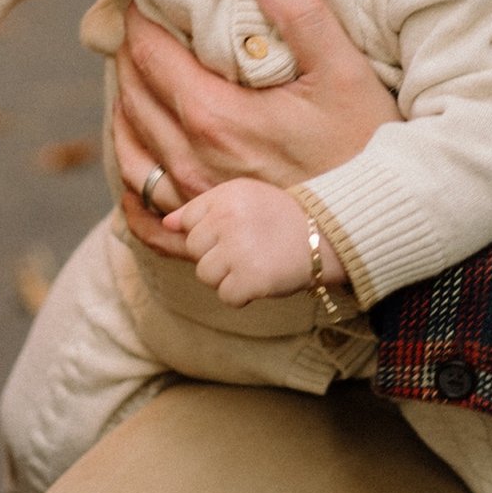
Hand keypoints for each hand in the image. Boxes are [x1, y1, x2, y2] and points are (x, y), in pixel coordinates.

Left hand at [110, 0, 399, 255]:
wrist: (372, 223)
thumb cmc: (364, 147)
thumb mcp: (344, 72)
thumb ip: (303, 15)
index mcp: (215, 116)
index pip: (150, 57)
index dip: (139, 22)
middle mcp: (191, 161)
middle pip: (134, 98)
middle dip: (130, 58)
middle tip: (136, 31)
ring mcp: (192, 201)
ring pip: (129, 152)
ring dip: (125, 111)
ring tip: (134, 84)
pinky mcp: (202, 230)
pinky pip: (142, 211)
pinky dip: (130, 180)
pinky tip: (139, 160)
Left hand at [165, 179, 345, 307]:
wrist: (325, 236)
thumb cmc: (280, 216)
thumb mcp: (243, 197)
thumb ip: (201, 208)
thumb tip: (166, 223)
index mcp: (225, 197)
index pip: (187, 222)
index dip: (208, 232)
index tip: (232, 232)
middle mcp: (228, 221)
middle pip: (194, 251)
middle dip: (215, 255)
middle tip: (246, 249)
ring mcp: (238, 251)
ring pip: (205, 275)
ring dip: (226, 276)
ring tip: (253, 264)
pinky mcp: (250, 279)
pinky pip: (226, 296)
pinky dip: (242, 295)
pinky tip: (260, 280)